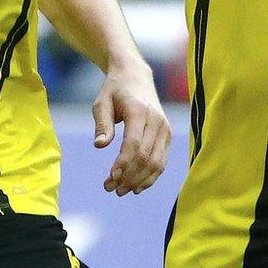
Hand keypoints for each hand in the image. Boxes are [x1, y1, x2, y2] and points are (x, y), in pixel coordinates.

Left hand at [96, 59, 168, 195]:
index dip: (123, 163)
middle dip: (129, 176)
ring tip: (120, 191)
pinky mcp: (167, 136)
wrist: (135, 77)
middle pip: (146, 156)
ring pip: (157, 162)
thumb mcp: (101, 103)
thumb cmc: (114, 91)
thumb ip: (102, 124)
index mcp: (140, 111)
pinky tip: (136, 187)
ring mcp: (165, 129)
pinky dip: (150, 177)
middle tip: (110, 189)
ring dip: (139, 181)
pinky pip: (162, 161)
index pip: (134, 143)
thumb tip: (100, 146)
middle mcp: (157, 121)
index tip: (110, 177)